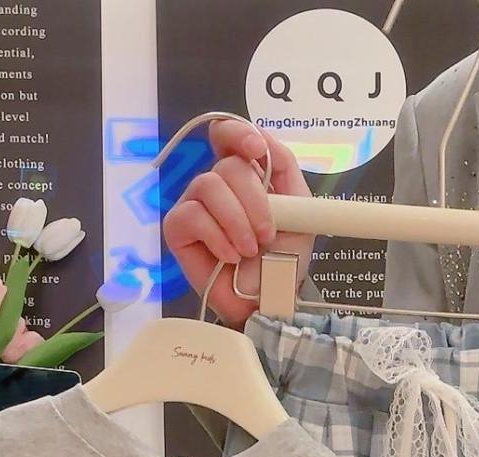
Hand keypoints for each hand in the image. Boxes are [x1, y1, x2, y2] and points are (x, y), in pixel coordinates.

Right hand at [162, 119, 315, 327]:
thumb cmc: (284, 259)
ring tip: (249, 249)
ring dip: (237, 220)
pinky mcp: (178, 230)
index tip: (256, 152)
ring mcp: (195, 206)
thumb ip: (285, 168)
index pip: (228, 135)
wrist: (270, 300)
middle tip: (267, 234)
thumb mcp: (300, 210)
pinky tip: (229, 256)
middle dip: (254, 201)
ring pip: (208, 185)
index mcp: (245, 175)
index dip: (238, 134)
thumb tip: (263, 140)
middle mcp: (217, 185)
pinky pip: (192, 216)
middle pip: (227, 165)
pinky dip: (217, 237)